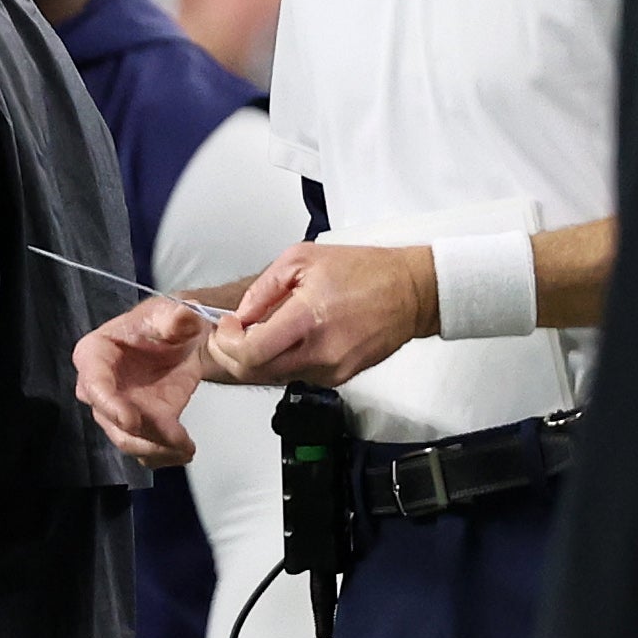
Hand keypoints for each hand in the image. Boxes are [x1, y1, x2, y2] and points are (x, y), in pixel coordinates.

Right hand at [73, 297, 209, 465]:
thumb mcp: (170, 313)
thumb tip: (183, 318)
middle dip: (140, 434)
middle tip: (173, 437)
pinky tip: (185, 449)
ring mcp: (116, 410)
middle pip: (110, 419)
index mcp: (95, 354)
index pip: (94, 383)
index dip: (109, 404)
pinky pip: (145, 449)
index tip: (131, 420)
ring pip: (127, 440)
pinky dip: (164, 455)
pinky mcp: (137, 427)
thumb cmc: (162, 324)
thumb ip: (175, 318)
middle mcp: (98, 387)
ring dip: (156, 448)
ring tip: (186, 447)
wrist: (179, 341)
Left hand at [202, 243, 434, 388]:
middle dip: (233, 355)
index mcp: (308, 318)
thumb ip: (263, 289)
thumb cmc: (364, 271)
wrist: (411, 292)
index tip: (226, 327)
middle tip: (229, 335)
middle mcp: (320, 351)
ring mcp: (332, 369)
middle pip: (256, 371)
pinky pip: (299, 374)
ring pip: (276, 375)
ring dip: (257, 358)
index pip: (251, 352)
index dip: (227, 344)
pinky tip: (287, 340)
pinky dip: (283, 361)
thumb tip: (241, 315)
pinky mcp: (341, 377)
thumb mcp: (302, 259)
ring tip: (258, 332)